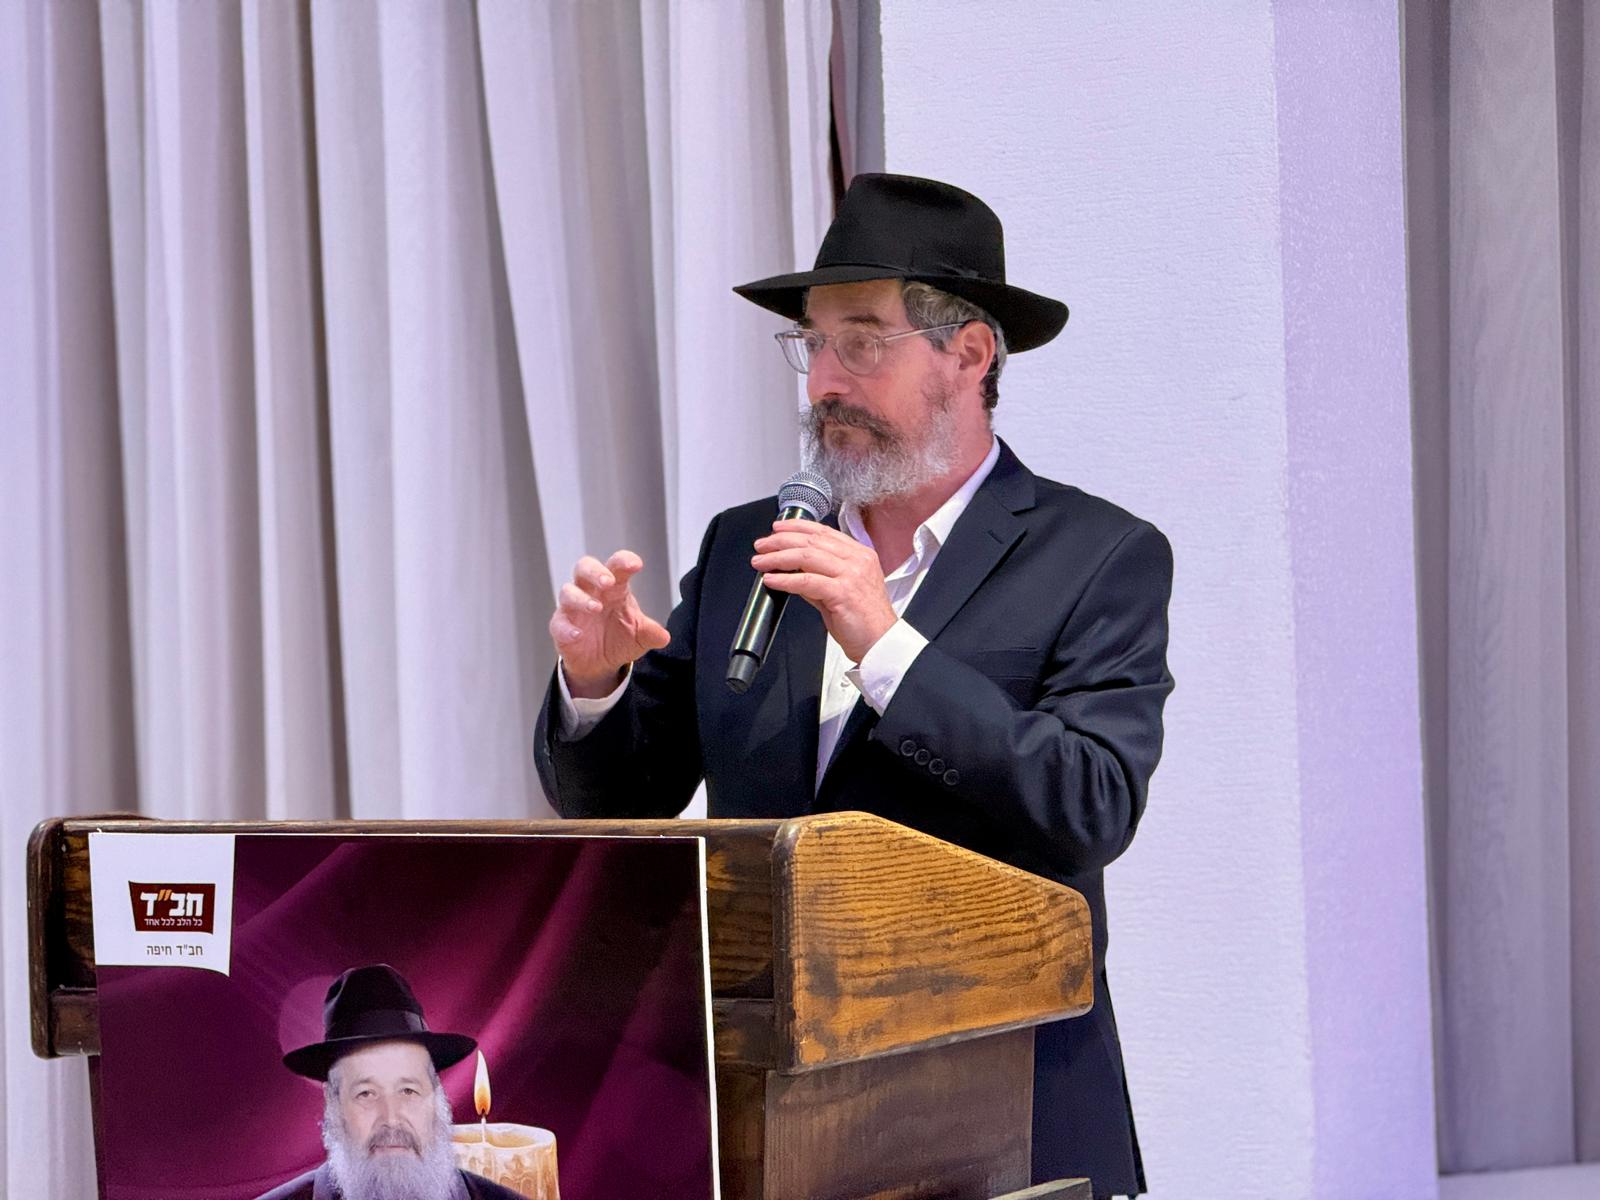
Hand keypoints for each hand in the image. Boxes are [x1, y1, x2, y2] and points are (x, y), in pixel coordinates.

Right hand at [548, 550, 669, 696]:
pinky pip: (558, 623)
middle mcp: (591, 591)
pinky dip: (566, 628)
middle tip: (608, 581)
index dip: (624, 561)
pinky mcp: (560, 626)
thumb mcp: (639, 636)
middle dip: (595, 572)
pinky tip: (578, 634)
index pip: (616, 565)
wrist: (601, 663)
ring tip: (596, 607)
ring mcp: (573, 608)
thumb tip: (664, 638)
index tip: (636, 565)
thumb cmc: (620, 637)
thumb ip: (650, 633)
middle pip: (585, 568)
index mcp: (614, 587)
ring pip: (568, 592)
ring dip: (581, 598)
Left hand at [752, 520, 897, 661]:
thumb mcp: (842, 591)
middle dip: (781, 541)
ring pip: (806, 556)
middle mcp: (857, 560)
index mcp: (860, 555)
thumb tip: (794, 570)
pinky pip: (806, 581)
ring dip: (778, 558)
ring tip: (761, 561)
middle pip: (811, 541)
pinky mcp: (843, 592)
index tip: (777, 529)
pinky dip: (785, 579)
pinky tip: (772, 579)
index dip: (797, 527)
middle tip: (762, 546)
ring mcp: (851, 575)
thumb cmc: (864, 621)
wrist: (881, 643)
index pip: (823, 532)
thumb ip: (819, 577)